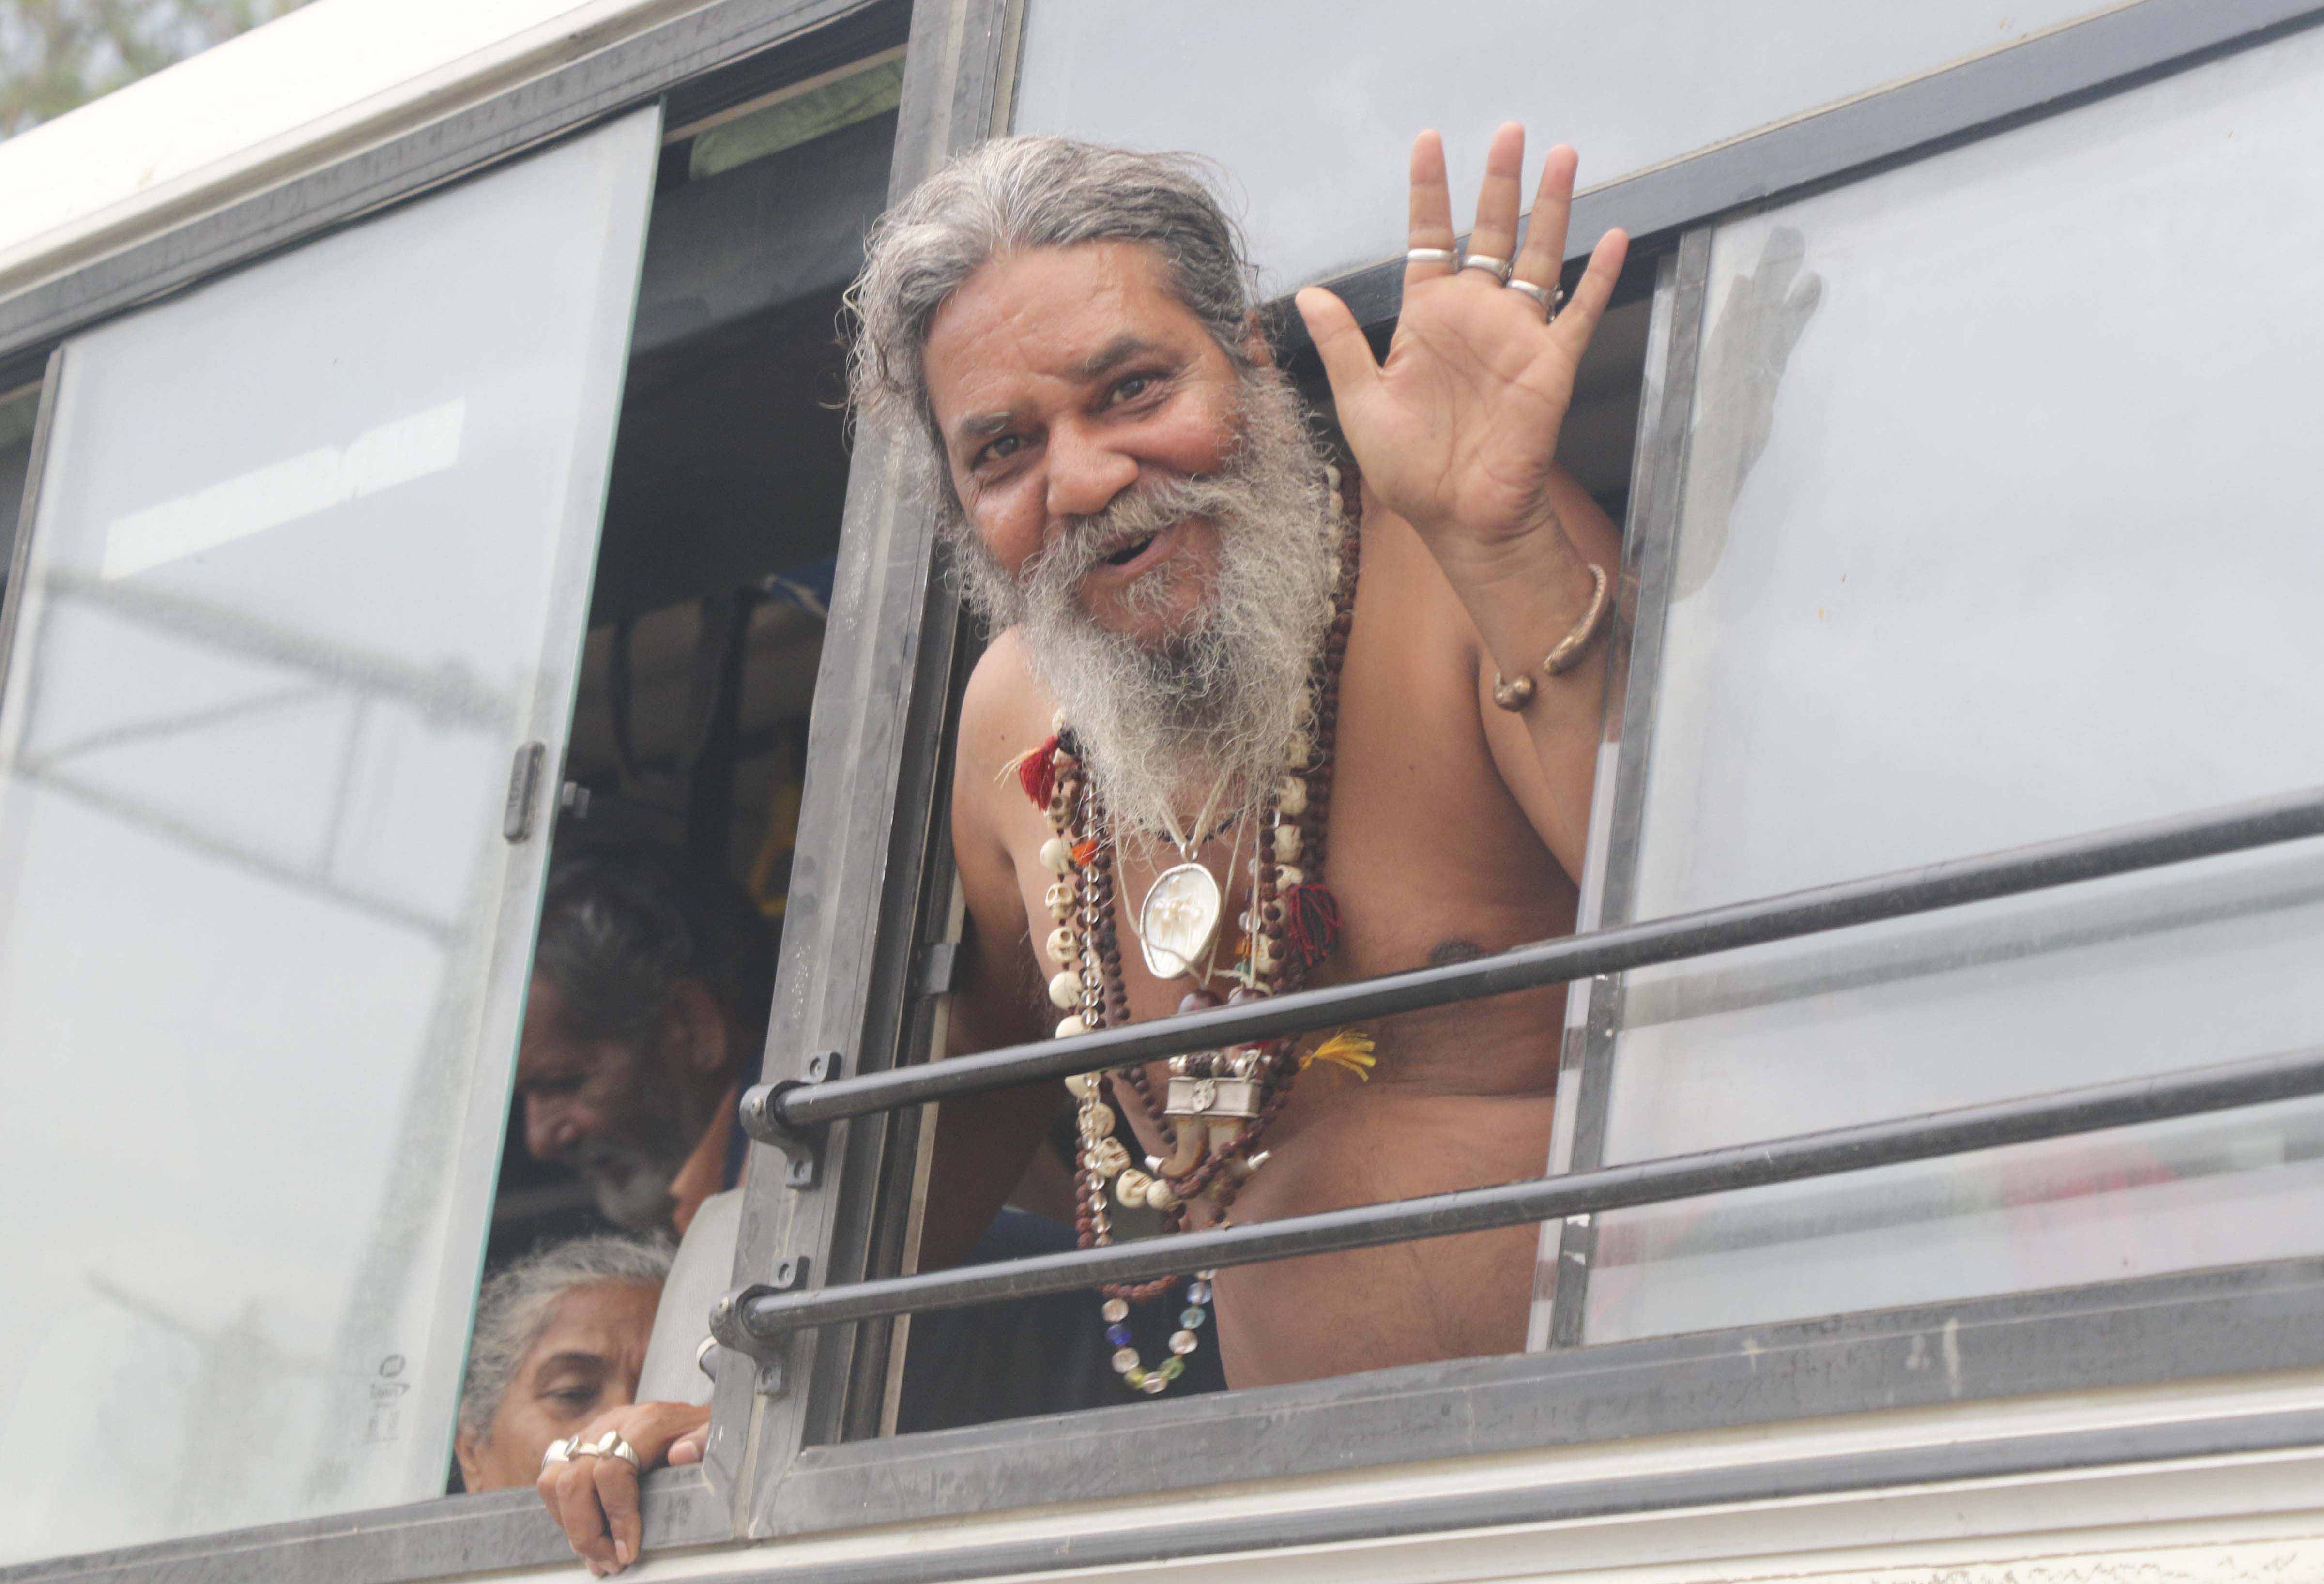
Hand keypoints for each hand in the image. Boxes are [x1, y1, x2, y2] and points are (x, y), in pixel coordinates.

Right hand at [535, 1399, 709, 1575]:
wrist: (694, 1415)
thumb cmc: (705, 1433)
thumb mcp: (716, 1435)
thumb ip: (704, 1442)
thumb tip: (682, 1455)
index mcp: (647, 1423)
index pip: (613, 1469)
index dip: (617, 1514)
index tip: (629, 1550)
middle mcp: (612, 1425)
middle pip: (574, 1480)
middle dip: (586, 1531)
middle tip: (611, 1563)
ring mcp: (591, 1434)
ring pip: (553, 1480)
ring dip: (569, 1525)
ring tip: (596, 1556)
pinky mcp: (580, 1447)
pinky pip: (552, 1481)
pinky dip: (563, 1515)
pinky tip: (587, 1536)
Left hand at [1295, 124, 1627, 586]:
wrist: (1458, 517)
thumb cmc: (1408, 467)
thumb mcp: (1361, 402)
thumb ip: (1342, 344)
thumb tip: (1310, 293)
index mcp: (1427, 318)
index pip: (1429, 238)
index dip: (1429, 191)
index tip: (1429, 141)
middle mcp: (1474, 316)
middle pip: (1490, 232)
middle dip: (1499, 181)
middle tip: (1509, 129)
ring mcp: (1516, 336)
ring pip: (1539, 256)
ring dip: (1552, 207)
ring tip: (1563, 155)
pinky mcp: (1551, 364)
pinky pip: (1578, 311)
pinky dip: (1597, 276)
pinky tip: (1612, 236)